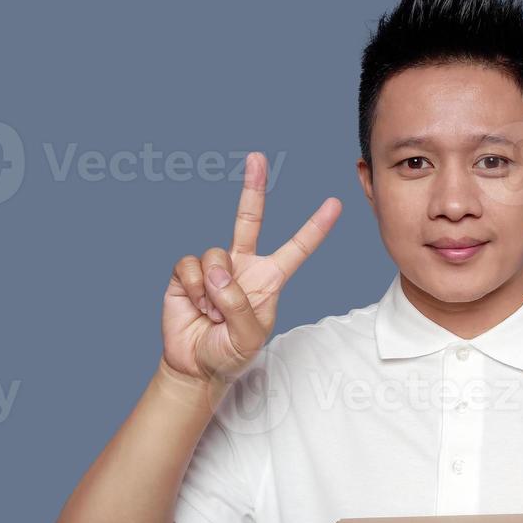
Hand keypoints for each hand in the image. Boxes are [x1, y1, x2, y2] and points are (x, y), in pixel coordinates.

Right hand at [159, 152, 340, 393]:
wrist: (195, 364)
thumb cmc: (229, 352)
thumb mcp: (247, 337)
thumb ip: (238, 305)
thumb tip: (218, 272)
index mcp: (269, 280)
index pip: (297, 248)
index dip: (315, 228)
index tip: (334, 204)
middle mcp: (243, 266)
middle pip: (249, 219)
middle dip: (253, 187)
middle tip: (258, 158)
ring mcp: (214, 267)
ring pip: (215, 253)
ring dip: (214, 288)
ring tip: (213, 312)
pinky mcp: (188, 273)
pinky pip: (191, 265)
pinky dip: (195, 288)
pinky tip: (197, 305)